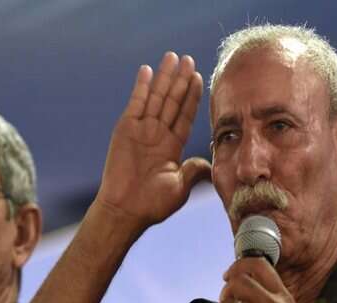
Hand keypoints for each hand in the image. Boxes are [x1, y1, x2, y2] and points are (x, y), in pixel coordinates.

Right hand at [95, 52, 210, 232]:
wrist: (126, 210)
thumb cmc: (153, 204)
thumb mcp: (181, 186)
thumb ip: (195, 170)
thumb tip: (211, 162)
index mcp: (172, 146)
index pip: (185, 116)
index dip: (192, 97)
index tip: (200, 78)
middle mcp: (158, 135)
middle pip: (172, 101)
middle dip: (180, 81)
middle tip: (189, 59)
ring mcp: (141, 130)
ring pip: (156, 98)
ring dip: (164, 78)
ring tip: (172, 57)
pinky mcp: (125, 129)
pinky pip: (136, 104)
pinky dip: (141, 87)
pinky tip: (148, 70)